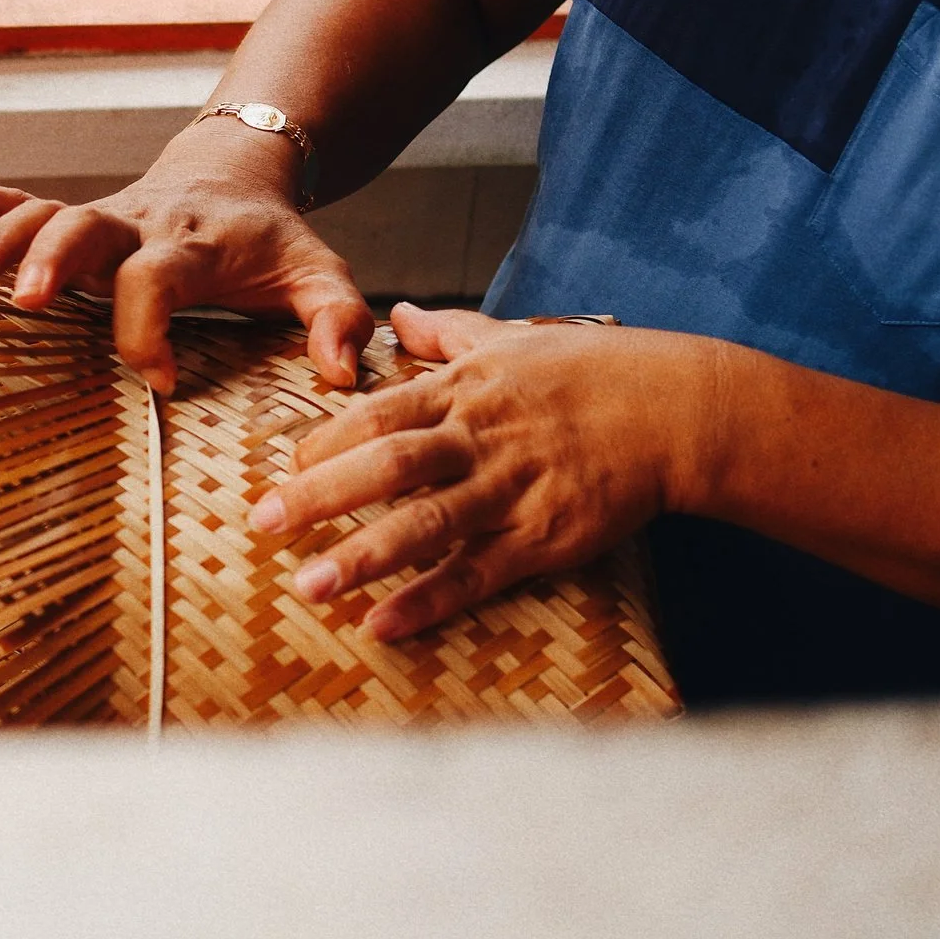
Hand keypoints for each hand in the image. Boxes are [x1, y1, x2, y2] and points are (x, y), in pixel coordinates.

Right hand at [0, 123, 374, 395]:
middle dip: (53, 260)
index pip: (160, 275)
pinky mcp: (75, 221)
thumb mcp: (321, 274)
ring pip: (41, 214)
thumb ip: (338, 320)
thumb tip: (343, 375)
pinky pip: (14, 201)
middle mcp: (138, 222)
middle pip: (87, 227)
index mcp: (194, 241)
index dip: (150, 326)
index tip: (160, 377)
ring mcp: (101, 219)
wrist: (239, 173)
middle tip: (28, 300)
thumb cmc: (275, 244)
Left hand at [250, 304, 725, 639]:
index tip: (285, 465)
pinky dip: (428, 601)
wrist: (676, 410)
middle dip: (321, 495)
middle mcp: (480, 439)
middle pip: (388, 465)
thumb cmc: (590, 372)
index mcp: (465, 390)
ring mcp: (512, 491)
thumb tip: (395, 313)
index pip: (378, 413)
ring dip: (363, 557)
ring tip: (307, 586)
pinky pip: (476, 574)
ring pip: (426, 525)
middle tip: (263, 522)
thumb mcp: (512, 340)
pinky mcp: (543, 538)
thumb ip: (446, 332)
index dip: (327, 440)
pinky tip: (381, 625)